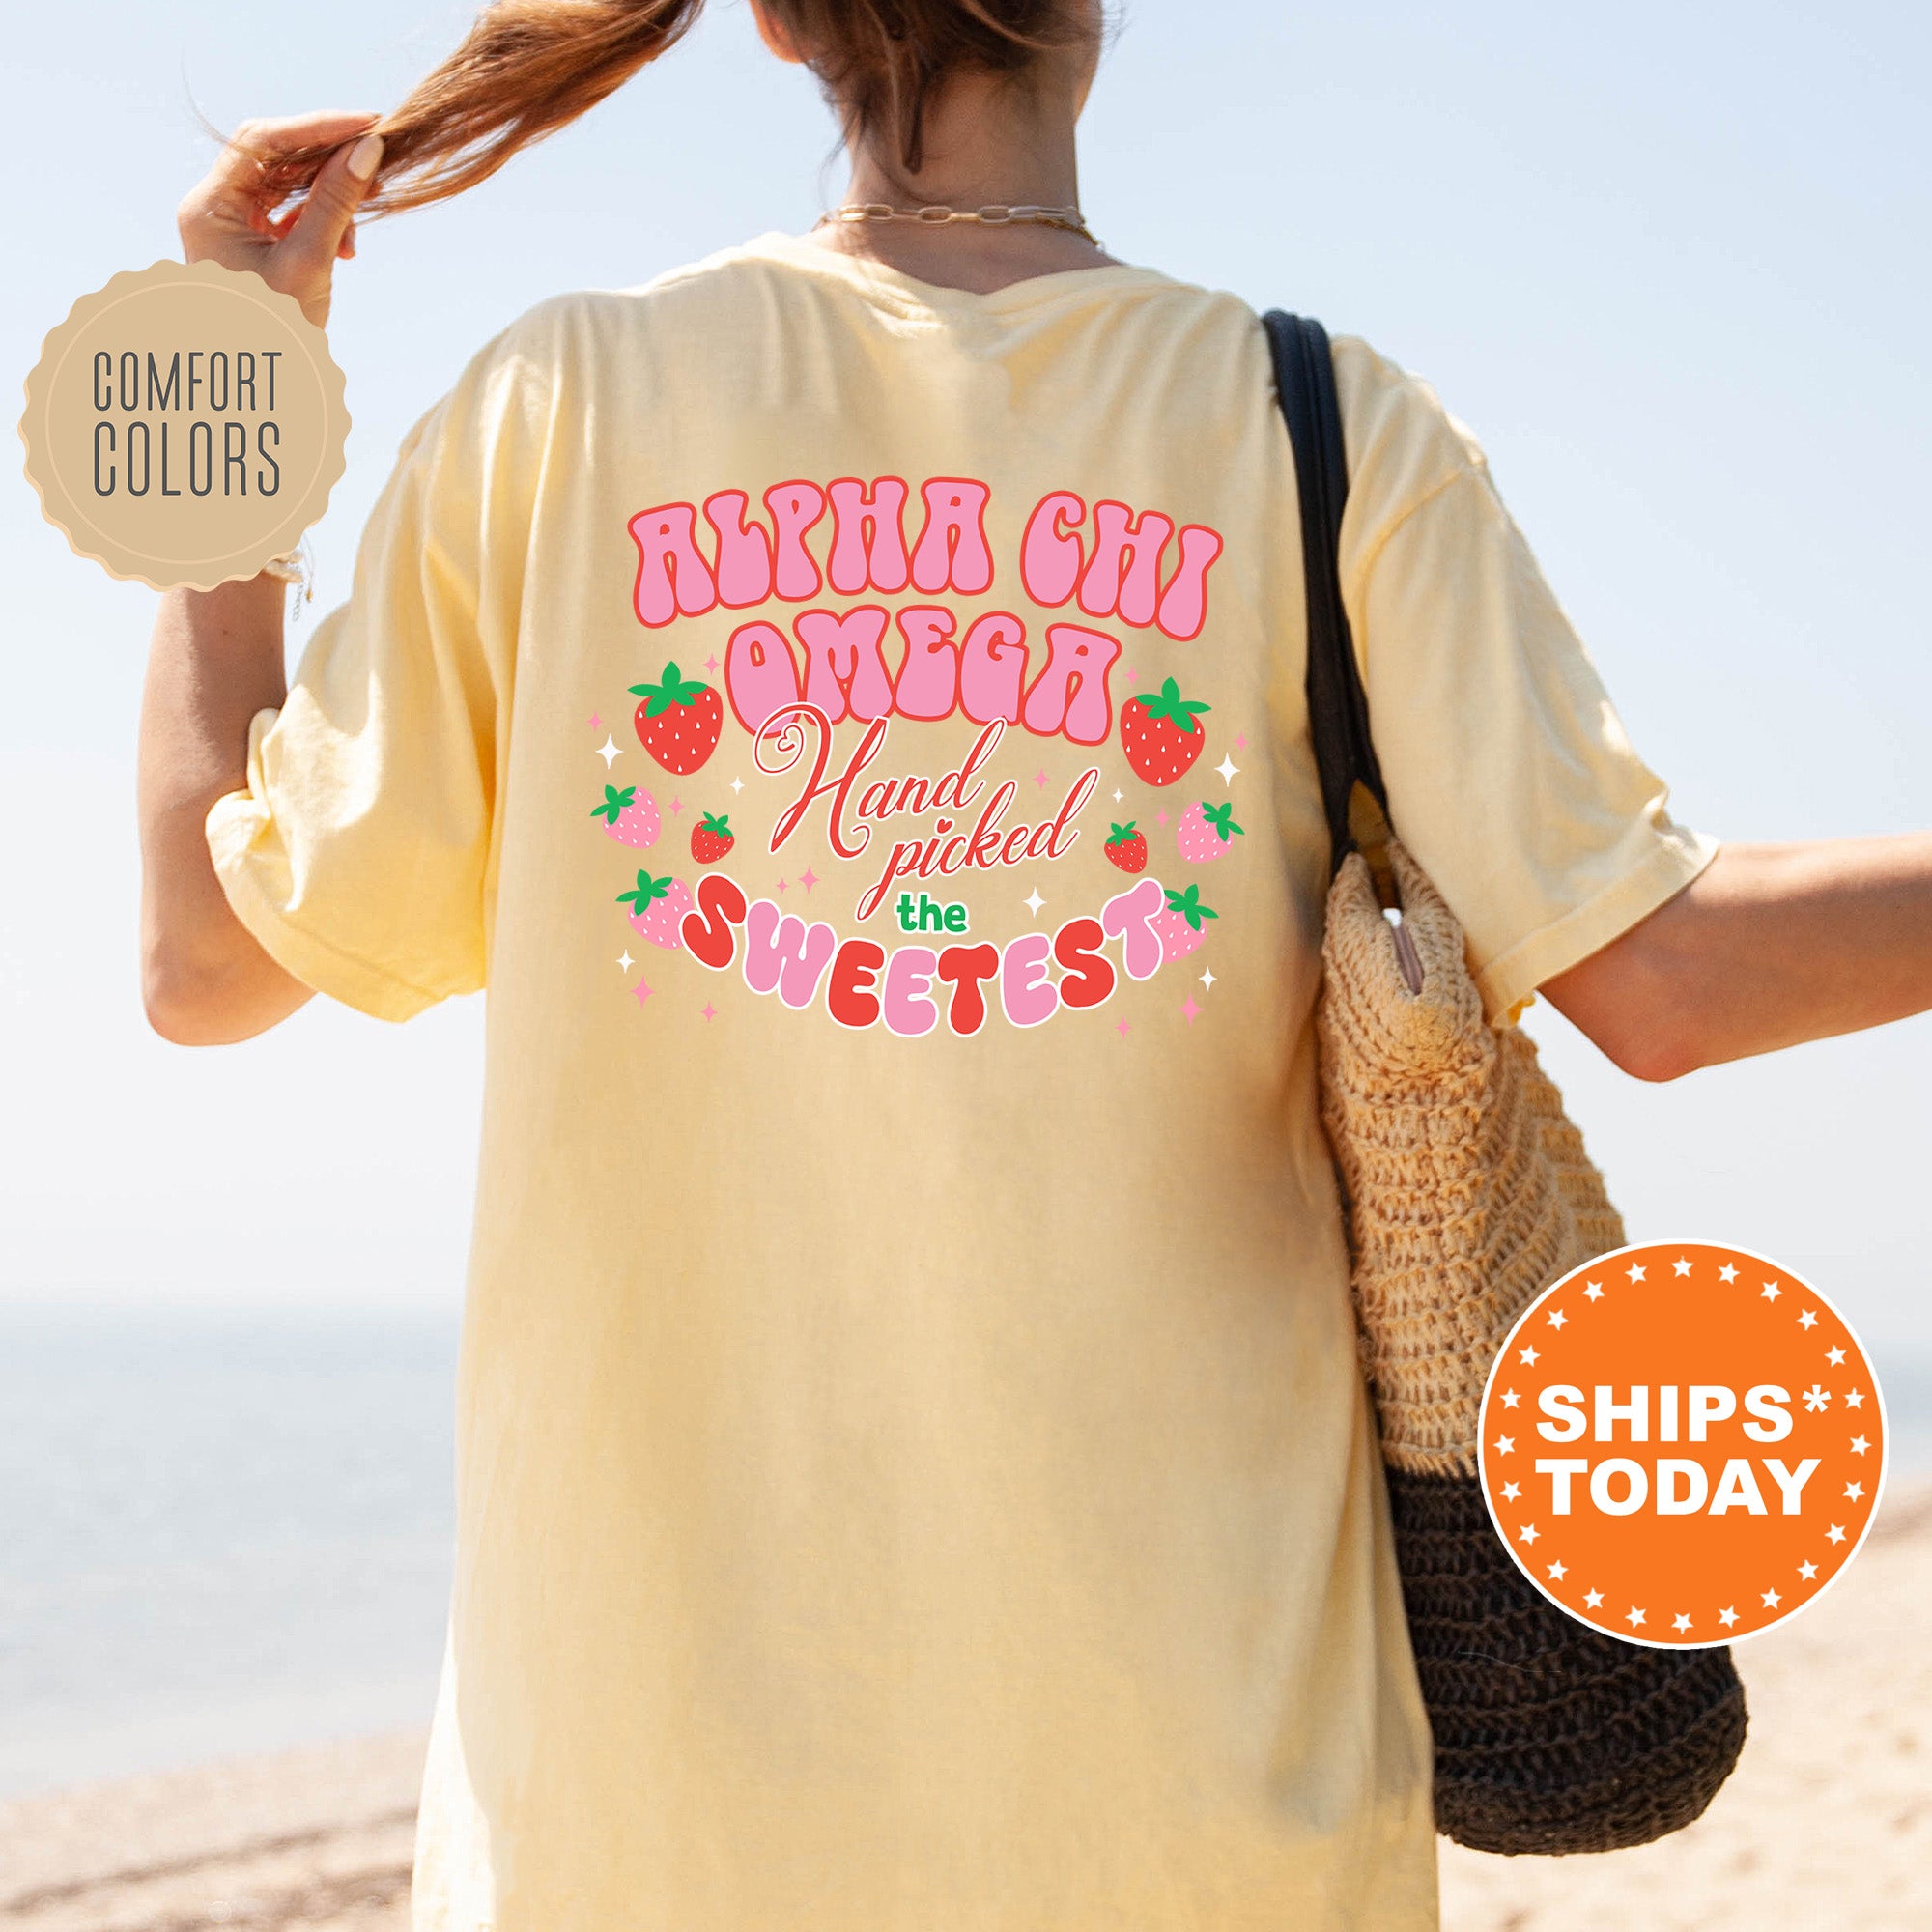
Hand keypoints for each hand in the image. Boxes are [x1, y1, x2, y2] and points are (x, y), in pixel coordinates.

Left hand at [176, 111, 384, 328]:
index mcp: (209, 207)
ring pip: (286, 183)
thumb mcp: (309, 264)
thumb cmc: (275, 335)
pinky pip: (290, 211)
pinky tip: (346, 244)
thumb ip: (336, 204)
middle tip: (375, 157)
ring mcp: (232, 224)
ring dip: (330, 193)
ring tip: (362, 219)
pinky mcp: (253, 242)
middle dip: (327, 157)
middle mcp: (213, 207)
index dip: (317, 127)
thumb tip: (368, 150)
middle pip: (274, 156)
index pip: (261, 141)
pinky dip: (323, 218)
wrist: (261, 389)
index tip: (367, 125)